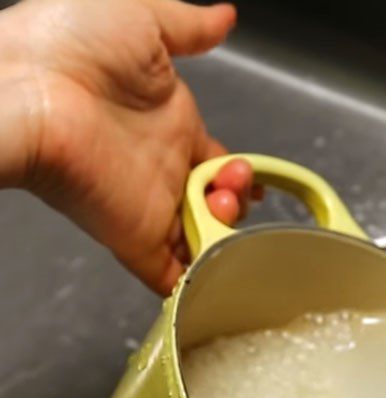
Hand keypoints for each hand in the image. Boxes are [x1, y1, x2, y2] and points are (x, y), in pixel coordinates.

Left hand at [0, 0, 235, 293]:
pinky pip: (172, 277)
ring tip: (221, 203)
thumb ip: (190, 28)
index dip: (240, 177)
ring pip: (204, 243)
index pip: (217, 165)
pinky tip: (222, 274)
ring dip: (227, 234)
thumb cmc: (70, 43)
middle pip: (216, 206)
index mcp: (171, 128)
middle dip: (238, 200)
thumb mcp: (145, 21)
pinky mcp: (135, 239)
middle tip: (233, 182)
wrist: (28, 85)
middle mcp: (164, 173)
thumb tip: (226, 17)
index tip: (259, 182)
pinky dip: (197, 284)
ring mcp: (150, 209)